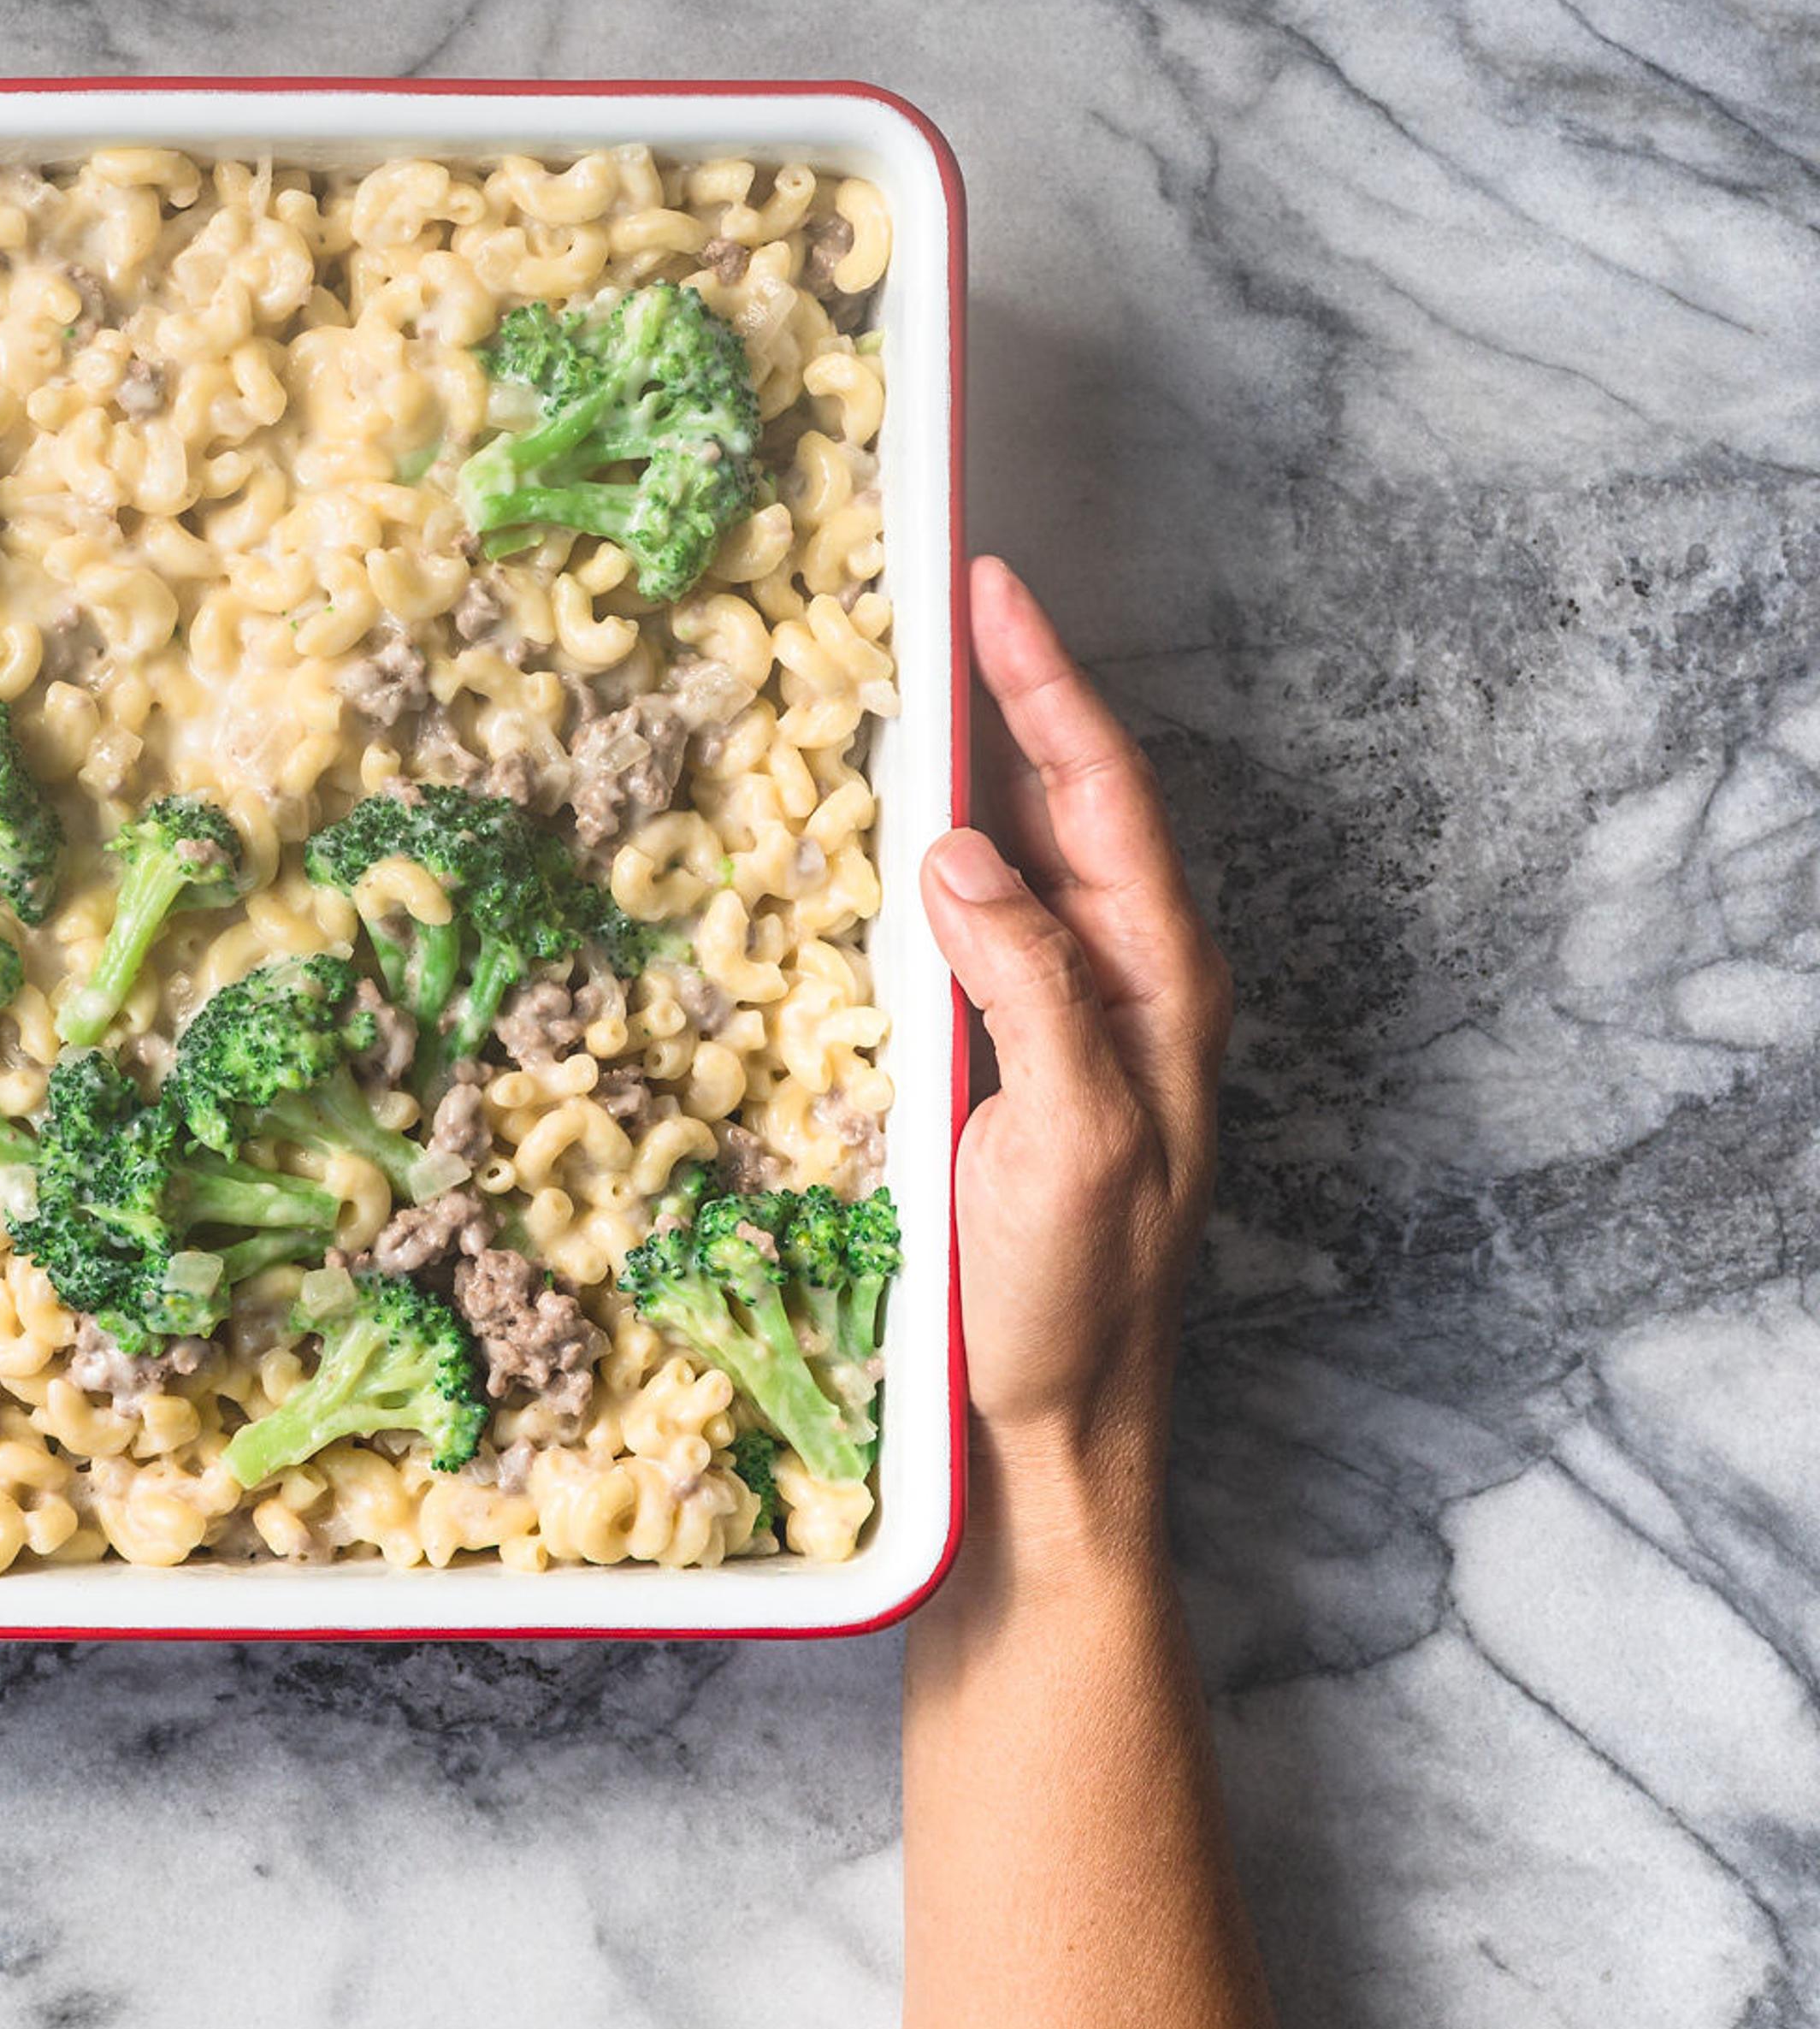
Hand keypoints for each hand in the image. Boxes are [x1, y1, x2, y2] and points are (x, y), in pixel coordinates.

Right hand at [920, 559, 1231, 1557]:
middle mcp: (1119, 987)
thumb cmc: (1073, 1308)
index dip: (1043, 684)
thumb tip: (960, 851)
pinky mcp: (1001, 1071)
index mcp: (1156, 985)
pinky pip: (969, 932)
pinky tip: (871, 849)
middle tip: (927, 608)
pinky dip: (925, 864)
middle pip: (1066, 804)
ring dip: (964, 771)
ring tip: (893, 692)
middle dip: (1003, 698)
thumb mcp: (1070, 1140)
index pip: (1101, 794)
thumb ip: (1029, 987)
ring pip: (1017, 861)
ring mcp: (1060, 1028)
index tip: (985, 589)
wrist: (1049, 1439)